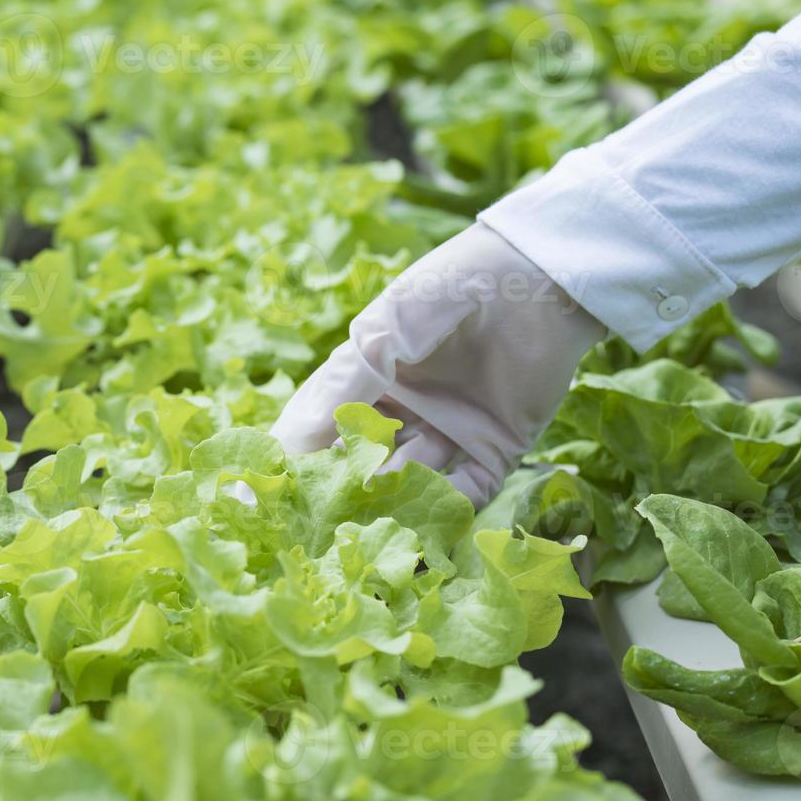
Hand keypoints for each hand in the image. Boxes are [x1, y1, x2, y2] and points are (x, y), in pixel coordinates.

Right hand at [270, 222, 605, 504]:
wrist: (540, 277)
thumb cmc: (451, 287)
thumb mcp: (388, 329)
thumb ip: (347, 384)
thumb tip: (293, 438)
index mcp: (363, 379)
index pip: (316, 429)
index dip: (290, 460)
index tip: (261, 494)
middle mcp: (400, 412)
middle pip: (359, 464)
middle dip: (342, 492)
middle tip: (322, 523)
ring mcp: (446, 432)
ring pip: (409, 483)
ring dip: (392, 503)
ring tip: (374, 522)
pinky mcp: (494, 449)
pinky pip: (467, 491)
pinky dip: (450, 509)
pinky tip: (430, 524)